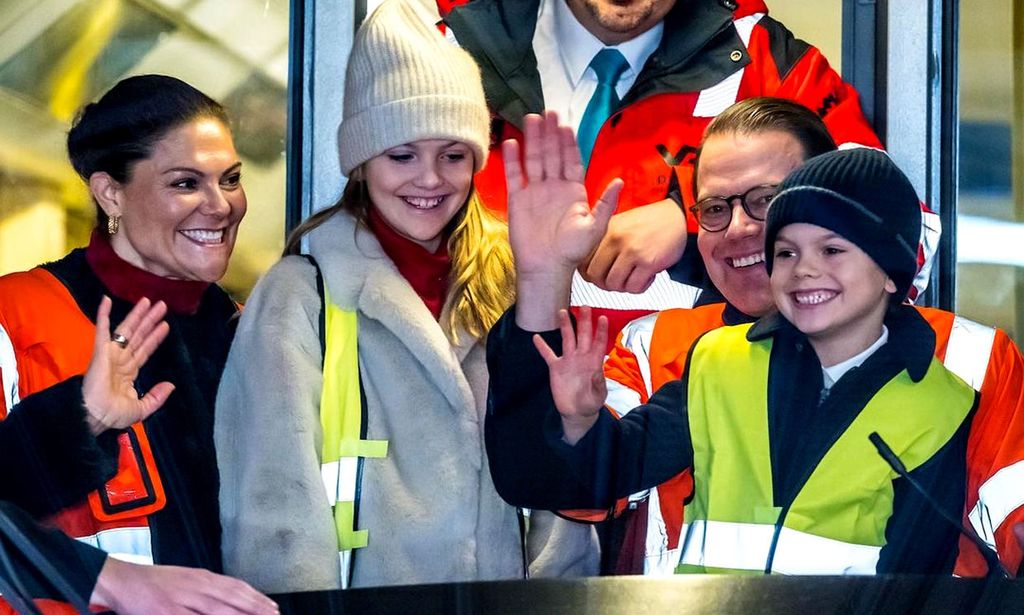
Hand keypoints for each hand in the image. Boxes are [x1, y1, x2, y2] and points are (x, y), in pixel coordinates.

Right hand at [82, 296, 174, 434]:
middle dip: (150, 321)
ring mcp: (110, 354)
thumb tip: (171, 385)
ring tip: (148, 301)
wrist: (96, 416)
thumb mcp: (141, 409)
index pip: (145, 350)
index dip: (154, 337)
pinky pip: (102, 330)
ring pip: (126, 330)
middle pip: (138, 336)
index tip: (165, 325)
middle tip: (162, 306)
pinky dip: (103, 314)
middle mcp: (120, 360)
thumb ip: (156, 397)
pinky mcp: (100, 351)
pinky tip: (106, 300)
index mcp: (128, 373)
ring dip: (137, 315)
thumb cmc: (114, 414)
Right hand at [91, 558, 278, 614]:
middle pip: (233, 598)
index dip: (257, 598)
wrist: (121, 580)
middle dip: (256, 609)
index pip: (236, 587)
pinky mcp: (169, 612)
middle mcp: (197, 586)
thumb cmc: (153, 583)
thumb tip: (231, 599)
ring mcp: (183, 599)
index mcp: (202, 577)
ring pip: (219, 610)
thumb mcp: (185, 580)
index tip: (273, 607)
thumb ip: (207, 590)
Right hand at [504, 111, 622, 278]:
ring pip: (534, 159)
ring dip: (533, 140)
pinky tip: (513, 143)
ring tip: (532, 118)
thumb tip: (620, 181)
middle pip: (552, 154)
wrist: (547, 267)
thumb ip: (606, 203)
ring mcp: (535, 191)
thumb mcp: (595, 227)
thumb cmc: (573, 251)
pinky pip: (515, 176)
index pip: (571, 160)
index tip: (566, 124)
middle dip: (550, 133)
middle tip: (549, 112)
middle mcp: (554, 187)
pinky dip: (513, 160)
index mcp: (573, 191)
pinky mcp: (518, 199)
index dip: (569, 142)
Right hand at [533, 307, 608, 444]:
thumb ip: (598, 384)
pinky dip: (542, 346)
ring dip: (565, 326)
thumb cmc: (591, 403)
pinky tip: (536, 337)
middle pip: (583, 335)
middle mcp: (581, 358)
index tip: (602, 317)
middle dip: (584, 321)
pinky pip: (548, 354)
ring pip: (567, 339)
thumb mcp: (598, 396)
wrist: (577, 412)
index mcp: (594, 362)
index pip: (598, 343)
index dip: (600, 331)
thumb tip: (596, 372)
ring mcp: (568, 361)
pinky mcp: (556, 368)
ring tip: (562, 312)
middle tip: (584, 307)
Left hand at [580, 198, 687, 292]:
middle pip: (596, 276)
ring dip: (623, 287)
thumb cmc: (650, 221)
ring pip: (614, 284)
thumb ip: (605, 241)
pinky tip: (645, 278)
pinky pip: (634, 287)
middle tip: (615, 282)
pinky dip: (639, 287)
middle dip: (604, 284)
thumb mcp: (621, 223)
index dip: (589, 275)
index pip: (584, 262)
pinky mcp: (648, 262)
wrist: (677, 215)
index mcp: (606, 231)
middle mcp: (617, 240)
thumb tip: (590, 266)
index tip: (597, 277)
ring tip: (632, 278)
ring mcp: (632, 252)